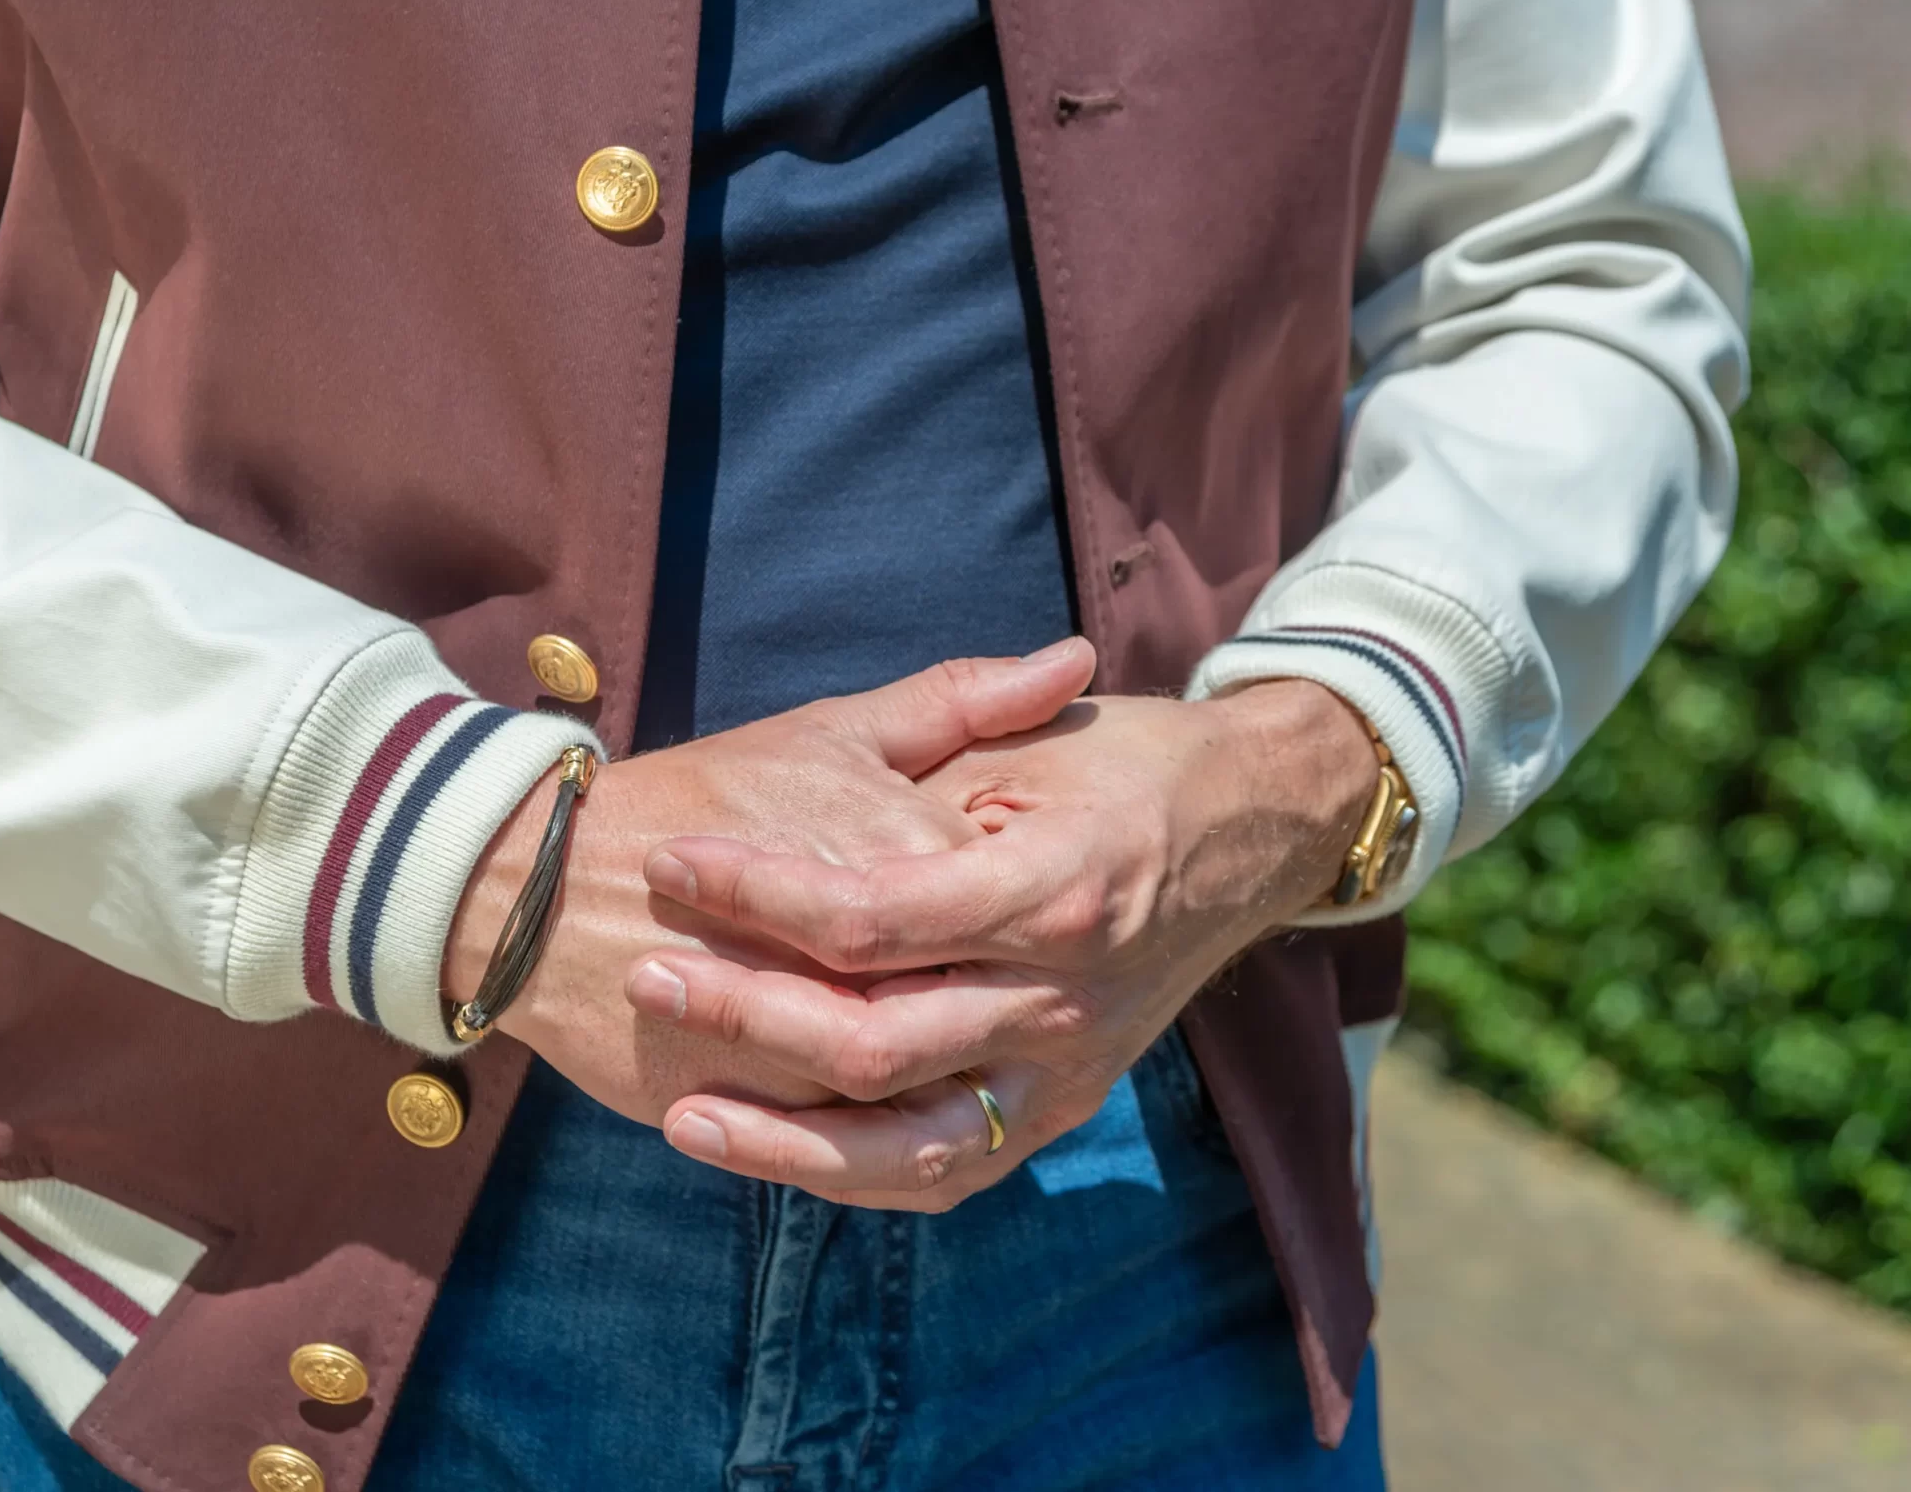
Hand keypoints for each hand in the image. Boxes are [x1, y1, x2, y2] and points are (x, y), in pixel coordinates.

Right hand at [442, 640, 1098, 1128]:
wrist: (542, 889)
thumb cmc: (699, 795)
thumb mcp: (833, 730)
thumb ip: (963, 699)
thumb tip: (1075, 658)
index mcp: (912, 857)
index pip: (1023, 900)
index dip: (1030, 903)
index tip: (1010, 889)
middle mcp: (888, 959)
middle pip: (985, 999)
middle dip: (993, 993)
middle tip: (972, 971)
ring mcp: (833, 1041)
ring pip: (934, 1083)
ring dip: (938, 1067)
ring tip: (921, 1035)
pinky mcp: (781, 1104)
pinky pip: (867, 1144)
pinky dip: (884, 1129)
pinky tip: (883, 1095)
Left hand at [624, 673, 1381, 1208]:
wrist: (1259, 826)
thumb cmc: (1132, 764)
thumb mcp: (1037, 733)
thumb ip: (932, 743)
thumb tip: (801, 768)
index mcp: (1054, 887)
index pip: (875, 917)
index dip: (760, 893)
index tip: (675, 862)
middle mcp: (1064, 997)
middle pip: (875, 1039)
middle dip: (746, 1012)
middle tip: (651, 974)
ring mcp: (1067, 1069)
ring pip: (907, 1147)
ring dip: (783, 1139)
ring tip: (682, 1114)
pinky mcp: (1062, 1108)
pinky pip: (946, 1172)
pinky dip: (851, 1176)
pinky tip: (768, 1153)